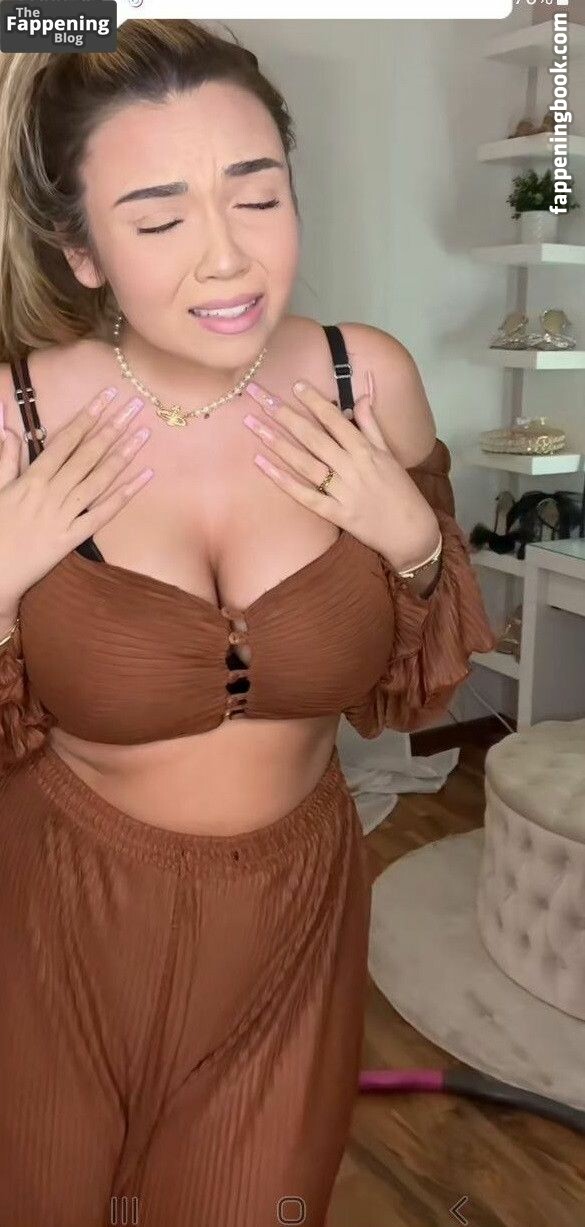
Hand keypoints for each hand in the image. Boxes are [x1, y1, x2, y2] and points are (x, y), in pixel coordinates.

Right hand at [0, 387, 153, 607]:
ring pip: (99, 480)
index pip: (65, 440)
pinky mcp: (72, 539)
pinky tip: (144, 477)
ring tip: (144, 433)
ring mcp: (64, 516)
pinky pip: (103, 515)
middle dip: (112, 427)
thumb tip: (8, 427)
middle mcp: (51, 493)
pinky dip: (125, 495)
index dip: (87, 416)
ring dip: (123, 454)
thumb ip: (5, 458)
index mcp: (32, 479)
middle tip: (135, 405)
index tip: (106, 396)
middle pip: (88, 454)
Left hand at [243, 374, 439, 571]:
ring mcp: (343, 492)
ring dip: (277, 442)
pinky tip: (261, 463)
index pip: (336, 420)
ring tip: (252, 425)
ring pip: (304, 463)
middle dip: (285, 415)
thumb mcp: (388, 453)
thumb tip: (364, 392)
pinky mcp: (336, 514)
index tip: (295, 385)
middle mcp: (353, 468)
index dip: (315, 402)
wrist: (411, 532)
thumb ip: (371, 423)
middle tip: (259, 397)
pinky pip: (304, 495)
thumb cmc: (400, 491)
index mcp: (366, 450)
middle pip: (313, 437)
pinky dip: (282, 480)